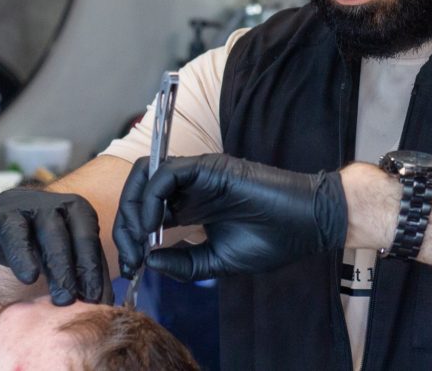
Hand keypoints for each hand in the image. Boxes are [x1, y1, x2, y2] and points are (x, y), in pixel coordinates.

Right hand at [0, 189, 112, 305]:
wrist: (24, 214)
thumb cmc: (53, 238)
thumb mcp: (73, 250)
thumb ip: (86, 270)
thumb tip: (104, 303)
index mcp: (77, 210)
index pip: (87, 241)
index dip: (91, 270)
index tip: (94, 298)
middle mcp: (50, 206)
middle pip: (58, 240)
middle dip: (63, 270)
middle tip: (66, 299)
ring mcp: (19, 210)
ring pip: (22, 234)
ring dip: (25, 256)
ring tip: (30, 277)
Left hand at [113, 154, 347, 281]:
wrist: (306, 224)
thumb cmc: (271, 242)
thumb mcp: (217, 262)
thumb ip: (182, 263)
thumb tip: (148, 261)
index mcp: (191, 208)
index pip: (146, 212)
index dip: (132, 238)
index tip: (132, 266)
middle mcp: (190, 188)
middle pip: (139, 191)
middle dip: (125, 223)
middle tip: (129, 255)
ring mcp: (197, 174)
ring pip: (146, 175)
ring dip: (133, 207)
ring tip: (139, 238)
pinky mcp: (207, 166)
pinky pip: (166, 173)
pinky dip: (151, 197)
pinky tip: (153, 225)